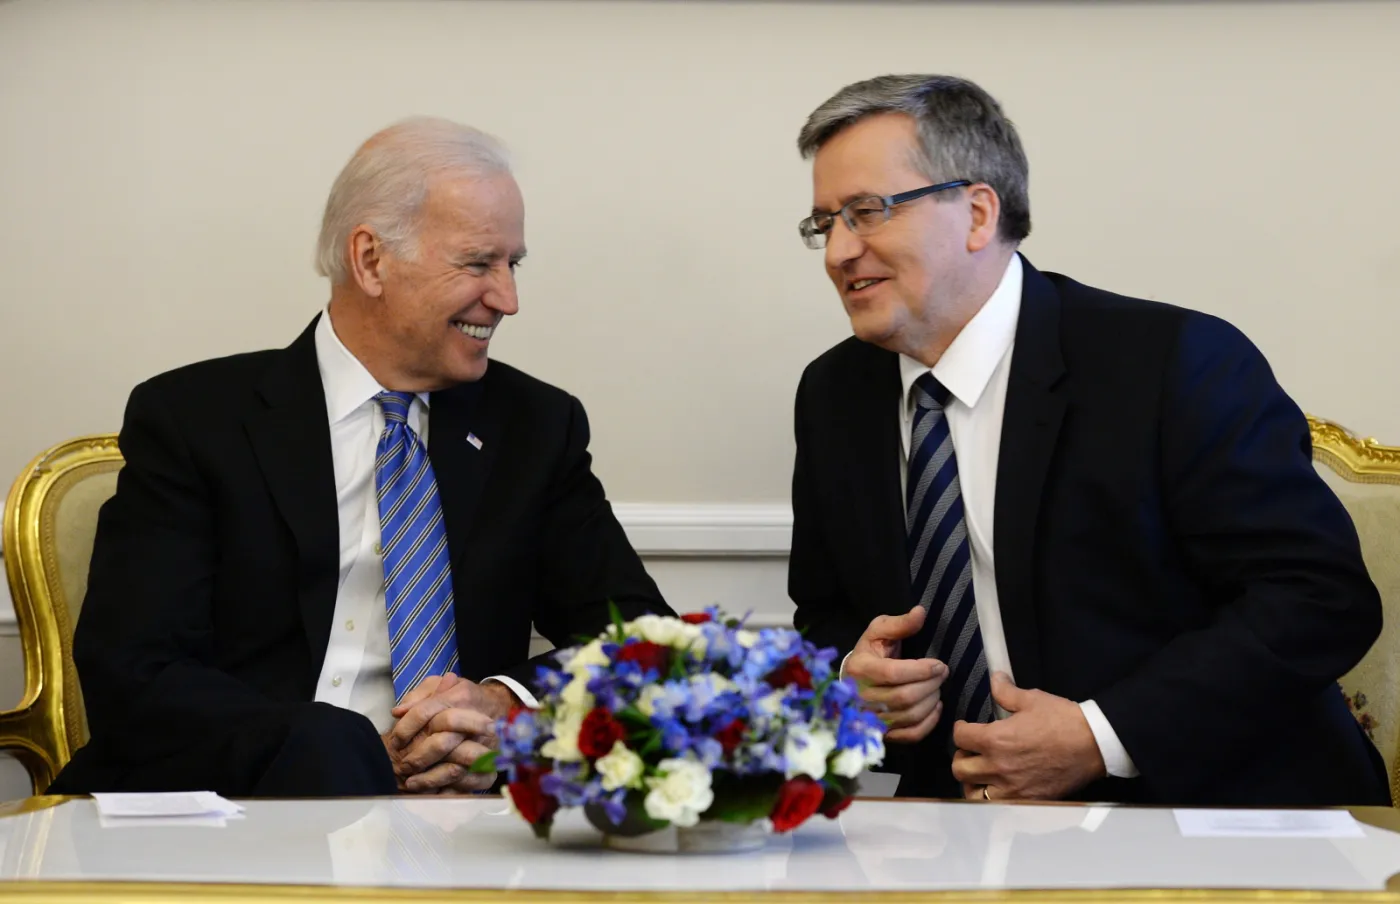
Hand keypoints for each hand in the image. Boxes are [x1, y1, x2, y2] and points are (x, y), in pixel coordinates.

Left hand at [388, 676, 516, 793]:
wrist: (498, 707)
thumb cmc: (462, 698)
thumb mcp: (440, 685)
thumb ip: (419, 695)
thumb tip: (398, 712)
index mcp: (461, 698)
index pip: (427, 712)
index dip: (407, 727)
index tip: (396, 739)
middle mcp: (476, 722)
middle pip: (442, 743)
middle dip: (419, 756)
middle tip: (403, 765)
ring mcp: (486, 747)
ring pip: (455, 768)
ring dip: (430, 778)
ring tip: (411, 783)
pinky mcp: (489, 768)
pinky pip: (469, 784)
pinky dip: (449, 791)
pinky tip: (433, 793)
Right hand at [846, 606, 947, 742]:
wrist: (853, 680)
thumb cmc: (870, 652)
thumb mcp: (879, 631)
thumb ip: (899, 624)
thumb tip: (920, 612)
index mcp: (859, 669)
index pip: (893, 673)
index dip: (921, 670)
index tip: (939, 664)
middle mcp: (861, 697)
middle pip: (904, 697)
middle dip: (930, 685)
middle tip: (943, 674)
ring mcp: (871, 718)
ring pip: (910, 716)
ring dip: (931, 700)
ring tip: (938, 687)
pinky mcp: (883, 733)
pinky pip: (911, 734)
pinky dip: (929, 723)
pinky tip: (936, 707)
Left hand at [951, 672, 1105, 800]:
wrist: (1094, 744)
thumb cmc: (1064, 721)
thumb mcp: (1032, 700)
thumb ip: (1006, 692)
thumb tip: (995, 680)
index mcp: (996, 740)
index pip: (960, 737)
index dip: (961, 729)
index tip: (966, 728)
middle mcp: (999, 767)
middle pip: (960, 768)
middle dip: (961, 756)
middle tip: (971, 751)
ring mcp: (1013, 788)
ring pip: (973, 793)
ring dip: (973, 782)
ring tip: (981, 773)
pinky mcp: (1028, 802)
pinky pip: (998, 808)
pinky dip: (993, 801)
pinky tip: (999, 790)